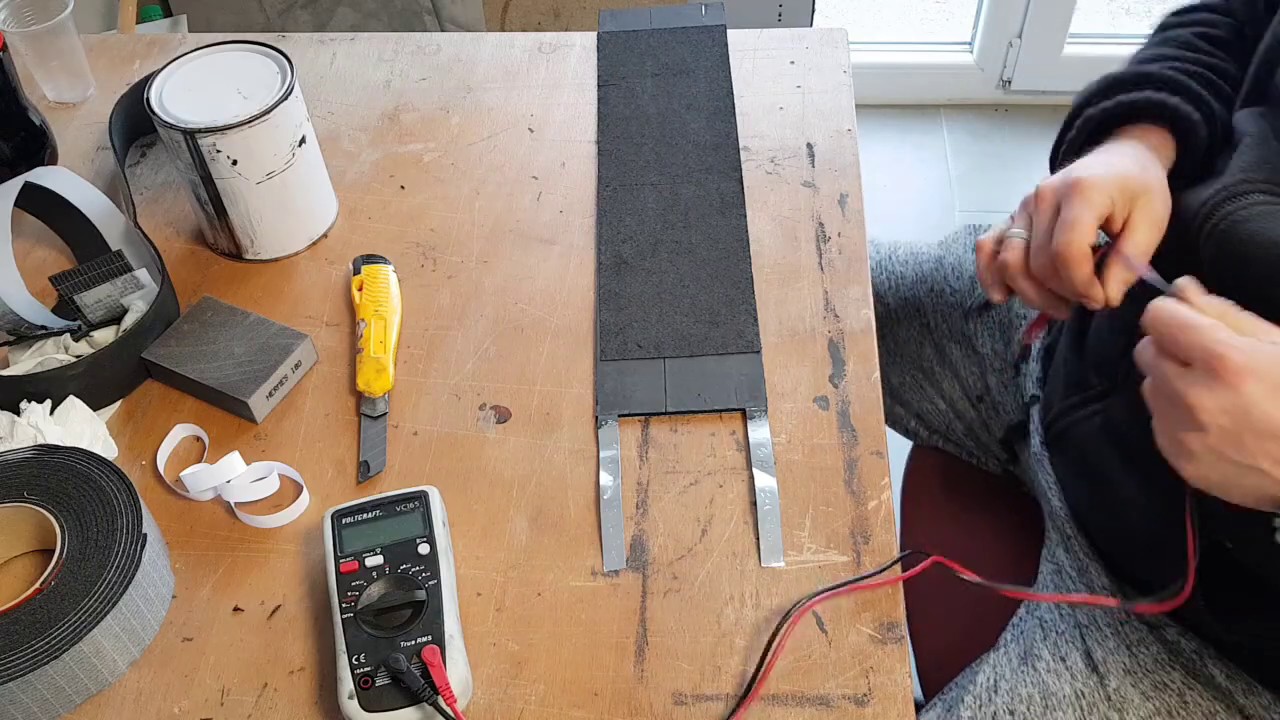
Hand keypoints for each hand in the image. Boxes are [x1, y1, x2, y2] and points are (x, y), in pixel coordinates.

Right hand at [976, 124, 1175, 318]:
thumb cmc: (1139, 188)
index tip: (1102, 299)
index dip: (1081, 285)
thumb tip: (1105, 299)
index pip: (1065, 252)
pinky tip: (1004, 296)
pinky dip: (990, 274)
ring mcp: (1023, 206)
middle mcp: (1043, 197)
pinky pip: (989, 246)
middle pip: (1037, 263)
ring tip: (1060, 304)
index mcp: (1080, 193)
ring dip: (1032, 294)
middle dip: (1062, 294)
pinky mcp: (1013, 215)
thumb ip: (1128, 263)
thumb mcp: (1152, 222)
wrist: (1121, 158)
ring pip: (1009, 262)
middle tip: (1090, 301)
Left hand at [1135, 278, 1279, 510]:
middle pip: (1146, 352)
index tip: (1191, 321)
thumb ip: (1225, 314)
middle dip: (1171, 348)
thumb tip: (1181, 289)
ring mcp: (1182, 435)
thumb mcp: (1279, 344)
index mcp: (1224, 362)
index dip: (1174, 314)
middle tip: (1207, 358)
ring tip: (1214, 392)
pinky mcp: (1181, 463)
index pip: (1157, 317)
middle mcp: (1192, 398)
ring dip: (1172, 383)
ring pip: (1151, 388)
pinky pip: (1159, 424)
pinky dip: (1177, 417)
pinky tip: (1214, 421)